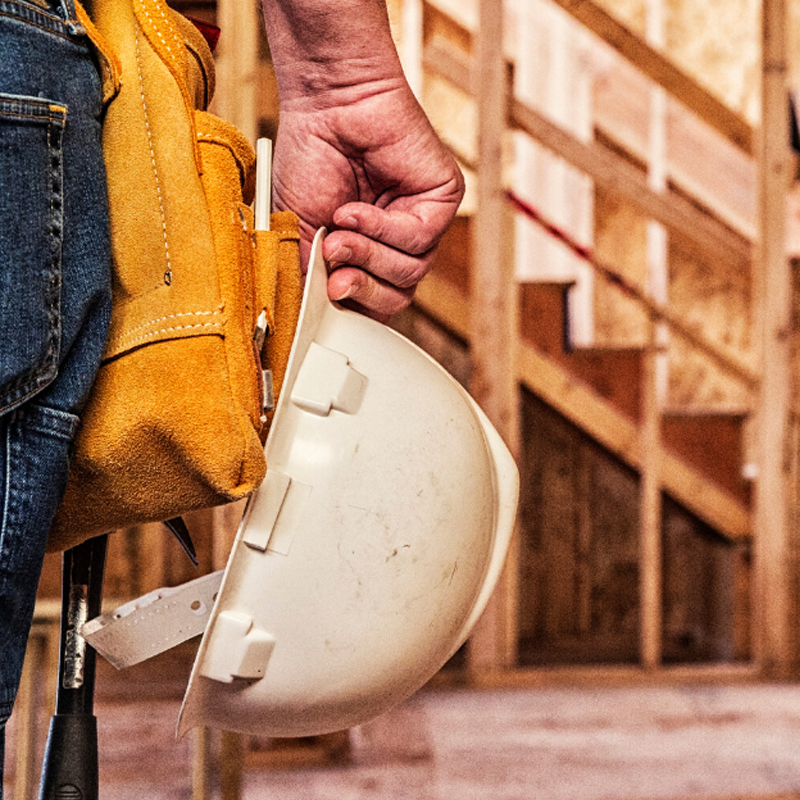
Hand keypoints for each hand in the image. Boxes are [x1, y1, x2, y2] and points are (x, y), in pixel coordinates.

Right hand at [271, 78, 464, 320]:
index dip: (351, 309)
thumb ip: (308, 275)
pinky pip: (418, 240)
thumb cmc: (310, 157)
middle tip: (332, 272)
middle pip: (396, 298)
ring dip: (367, 256)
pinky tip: (355, 209)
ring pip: (409, 273)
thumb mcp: (299, 231)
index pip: (372, 303)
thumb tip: (311, 316)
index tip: (322, 304)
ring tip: (338, 232)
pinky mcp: (442, 200)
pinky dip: (381, 228)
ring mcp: (421, 222)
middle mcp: (396, 243)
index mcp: (367, 253)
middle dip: (360, 289)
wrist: (326, 103)